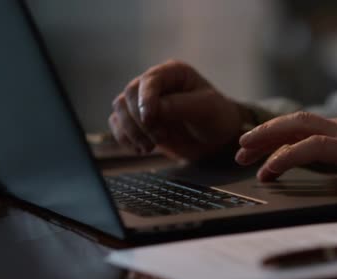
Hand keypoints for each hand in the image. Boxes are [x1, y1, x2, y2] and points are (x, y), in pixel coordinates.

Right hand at [108, 60, 248, 159]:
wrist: (218, 139)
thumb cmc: (217, 117)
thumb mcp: (205, 109)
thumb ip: (179, 106)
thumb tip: (152, 109)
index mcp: (173, 72)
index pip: (148, 81)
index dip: (145, 100)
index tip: (150, 120)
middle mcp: (155, 84)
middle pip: (128, 96)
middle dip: (139, 121)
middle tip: (159, 138)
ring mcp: (144, 102)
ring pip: (120, 111)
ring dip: (131, 132)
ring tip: (151, 146)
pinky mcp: (139, 121)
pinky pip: (119, 126)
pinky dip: (126, 139)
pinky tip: (142, 149)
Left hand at [235, 112, 336, 192]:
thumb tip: (314, 170)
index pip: (302, 126)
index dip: (274, 135)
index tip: (253, 149)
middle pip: (294, 120)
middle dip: (263, 133)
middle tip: (240, 149)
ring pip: (298, 127)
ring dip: (268, 140)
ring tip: (246, 154)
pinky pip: (313, 147)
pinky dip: (287, 156)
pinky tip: (272, 167)